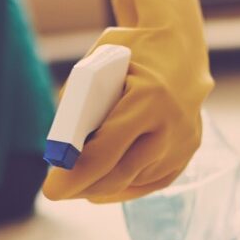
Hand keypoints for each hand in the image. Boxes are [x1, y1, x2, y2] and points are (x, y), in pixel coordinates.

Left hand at [42, 0, 212, 203]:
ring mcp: (184, 142)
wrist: (182, 47)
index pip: (106, 151)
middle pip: (120, 174)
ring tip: (76, 184)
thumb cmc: (132, 52)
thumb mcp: (98, 65)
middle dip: (83, 187)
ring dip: (101, 186)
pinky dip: (123, 186)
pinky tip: (102, 187)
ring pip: (134, 181)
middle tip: (57, 192)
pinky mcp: (188, 152)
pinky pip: (150, 182)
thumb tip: (61, 149)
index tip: (51, 190)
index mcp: (149, 99)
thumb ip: (79, 103)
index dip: (75, 175)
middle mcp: (172, 126)